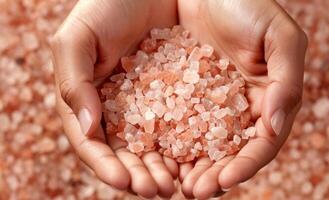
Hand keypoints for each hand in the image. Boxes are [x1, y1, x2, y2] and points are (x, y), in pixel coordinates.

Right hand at [51, 0, 177, 197]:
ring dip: (163, 168)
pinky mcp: (175, 95)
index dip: (105, 166)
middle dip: (139, 175)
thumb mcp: (77, 39)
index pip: (92, 143)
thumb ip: (74, 83)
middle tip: (157, 191)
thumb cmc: (106, 7)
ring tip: (176, 184)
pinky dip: (186, 144)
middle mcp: (118, 110)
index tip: (123, 181)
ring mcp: (147, 105)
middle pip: (126, 152)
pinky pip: (181, 124)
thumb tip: (88, 129)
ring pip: (154, 145)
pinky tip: (196, 157)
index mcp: (88, 102)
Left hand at [177, 0, 307, 198]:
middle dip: (213, 174)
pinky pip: (174, 122)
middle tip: (194, 191)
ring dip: (189, 167)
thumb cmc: (249, 6)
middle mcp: (237, 108)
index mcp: (266, 100)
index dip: (246, 164)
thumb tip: (275, 126)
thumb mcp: (280, 38)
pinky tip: (157, 155)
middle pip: (228, 151)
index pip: (261, 143)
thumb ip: (286, 81)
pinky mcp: (181, 94)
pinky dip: (168, 142)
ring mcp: (208, 103)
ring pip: (201, 143)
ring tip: (173, 184)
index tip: (225, 181)